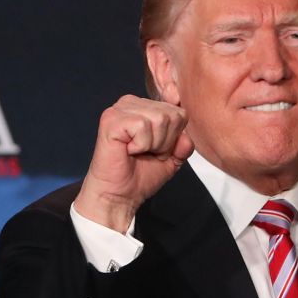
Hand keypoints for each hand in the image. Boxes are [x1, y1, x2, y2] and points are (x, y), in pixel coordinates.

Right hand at [74, 95, 193, 232]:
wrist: (120, 195)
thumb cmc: (141, 175)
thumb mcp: (173, 157)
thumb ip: (184, 143)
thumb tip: (185, 136)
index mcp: (146, 107)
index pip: (179, 111)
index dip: (174, 137)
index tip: (157, 149)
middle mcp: (133, 103)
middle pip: (172, 115)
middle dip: (166, 142)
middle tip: (147, 152)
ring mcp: (121, 109)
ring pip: (160, 119)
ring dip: (154, 144)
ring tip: (138, 151)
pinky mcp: (111, 119)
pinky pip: (143, 126)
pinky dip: (141, 145)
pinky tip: (128, 150)